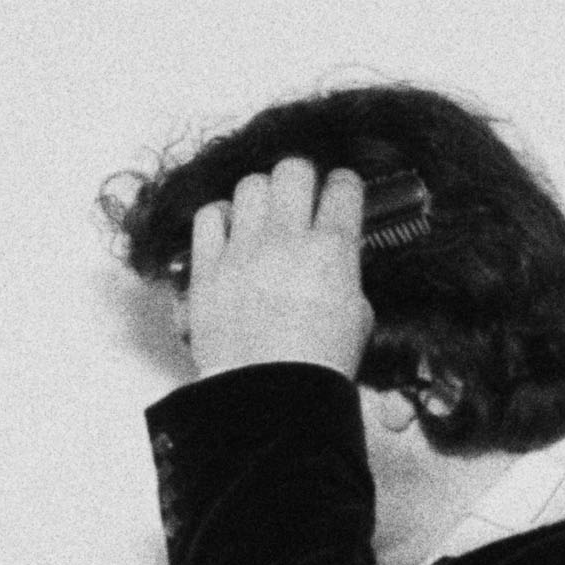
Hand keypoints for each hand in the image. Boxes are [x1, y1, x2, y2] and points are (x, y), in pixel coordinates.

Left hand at [175, 157, 376, 381]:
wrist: (269, 395)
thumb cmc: (319, 364)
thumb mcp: (357, 316)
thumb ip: (346, 277)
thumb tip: (336, 264)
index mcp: (333, 250)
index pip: (343, 187)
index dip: (344, 184)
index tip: (340, 190)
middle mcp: (288, 239)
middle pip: (294, 169)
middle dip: (302, 177)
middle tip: (302, 194)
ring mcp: (243, 250)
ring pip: (250, 185)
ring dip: (261, 194)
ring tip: (263, 213)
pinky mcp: (207, 267)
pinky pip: (209, 216)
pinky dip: (220, 216)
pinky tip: (229, 229)